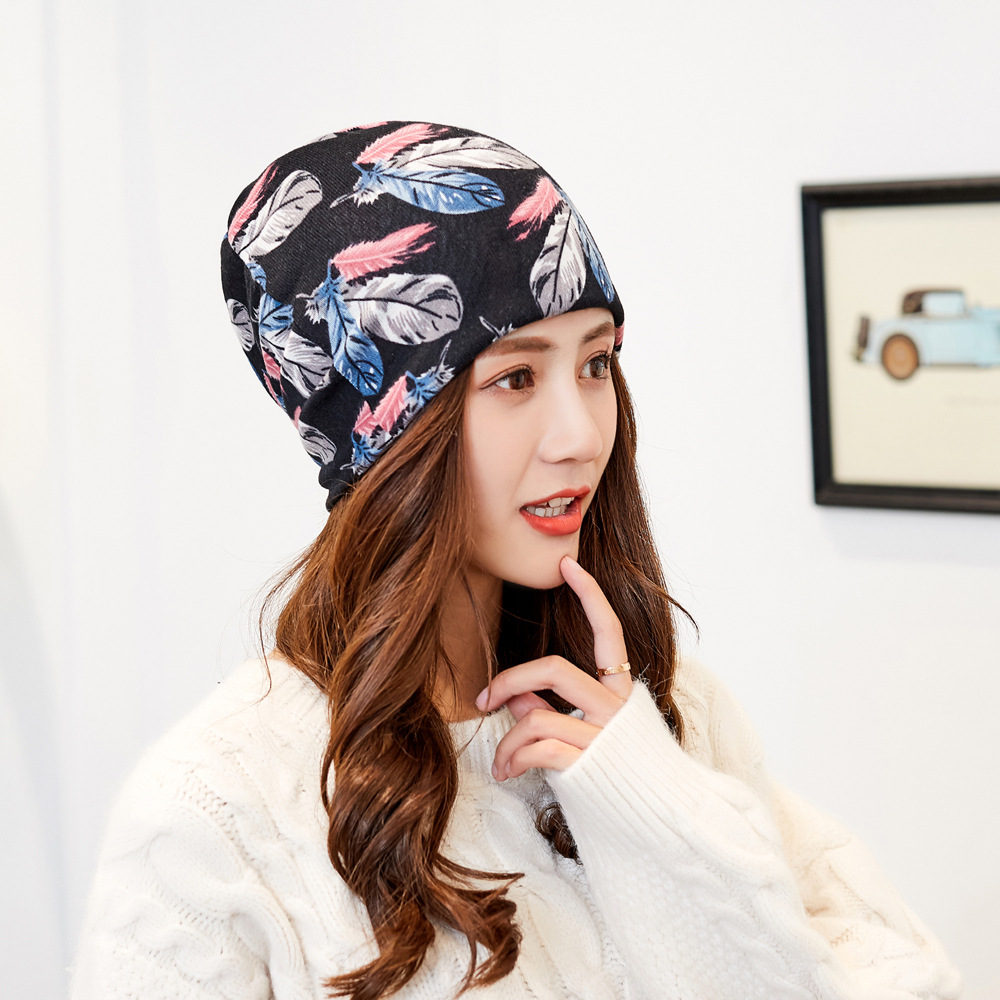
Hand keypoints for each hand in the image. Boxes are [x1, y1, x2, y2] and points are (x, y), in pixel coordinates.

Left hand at [475, 555, 631, 780]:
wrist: (662, 827)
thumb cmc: (621, 780)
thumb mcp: (590, 736)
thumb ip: (554, 708)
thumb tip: (514, 695)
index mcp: (623, 693)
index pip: (610, 631)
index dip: (590, 595)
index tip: (568, 564)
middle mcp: (617, 707)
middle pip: (553, 668)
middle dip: (509, 678)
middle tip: (483, 699)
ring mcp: (604, 735)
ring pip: (535, 715)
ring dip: (506, 739)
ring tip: (499, 761)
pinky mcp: (588, 764)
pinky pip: (537, 747)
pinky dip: (513, 759)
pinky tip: (508, 773)